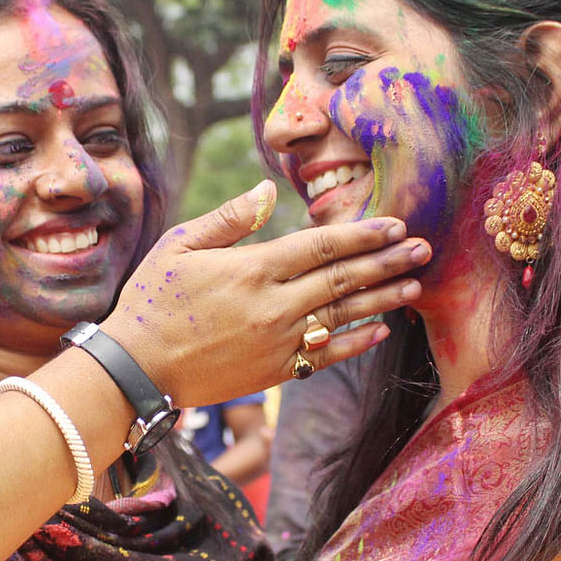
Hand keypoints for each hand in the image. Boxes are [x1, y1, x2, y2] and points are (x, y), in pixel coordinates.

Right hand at [103, 180, 429, 406]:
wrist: (136, 368)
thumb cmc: (152, 300)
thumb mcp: (180, 246)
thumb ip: (231, 218)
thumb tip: (269, 189)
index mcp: (254, 269)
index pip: (322, 245)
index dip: (362, 233)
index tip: (394, 223)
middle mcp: (274, 306)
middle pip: (343, 278)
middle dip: (387, 261)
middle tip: (424, 247)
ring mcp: (278, 342)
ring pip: (343, 315)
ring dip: (382, 298)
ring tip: (414, 283)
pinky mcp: (274, 372)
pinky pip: (326, 356)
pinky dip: (356, 342)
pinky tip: (381, 330)